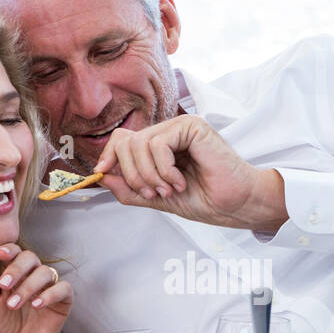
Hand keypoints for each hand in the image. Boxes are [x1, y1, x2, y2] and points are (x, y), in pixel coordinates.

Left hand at [0, 243, 71, 332]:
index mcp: (14, 270)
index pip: (15, 251)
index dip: (10, 249)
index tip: (1, 253)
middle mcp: (32, 275)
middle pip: (30, 257)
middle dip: (16, 268)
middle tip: (3, 285)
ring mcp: (49, 286)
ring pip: (45, 272)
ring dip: (28, 286)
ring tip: (14, 304)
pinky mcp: (63, 300)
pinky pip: (63, 288)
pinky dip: (50, 294)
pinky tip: (37, 305)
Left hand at [93, 114, 287, 232]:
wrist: (234, 204)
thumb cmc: (204, 199)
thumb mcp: (156, 198)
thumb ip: (129, 188)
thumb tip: (100, 176)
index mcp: (159, 145)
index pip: (122, 139)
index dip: (108, 156)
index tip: (101, 174)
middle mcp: (168, 132)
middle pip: (125, 141)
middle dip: (131, 174)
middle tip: (152, 194)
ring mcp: (180, 127)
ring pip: (139, 144)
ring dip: (150, 175)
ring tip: (169, 190)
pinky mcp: (192, 127)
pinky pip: (158, 144)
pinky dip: (163, 169)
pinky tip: (179, 181)